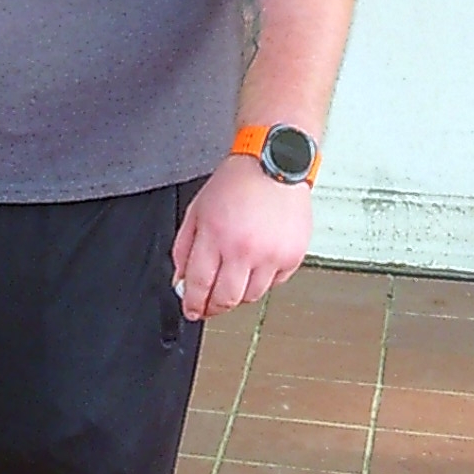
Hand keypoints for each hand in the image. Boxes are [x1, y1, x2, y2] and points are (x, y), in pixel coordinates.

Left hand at [171, 153, 315, 322]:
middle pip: (226, 299)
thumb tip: (181, 282)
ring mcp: (271, 255)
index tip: (192, 310)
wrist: (275, 164)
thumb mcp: (197, 211)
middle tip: (209, 305)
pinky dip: (264, 280)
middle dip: (213, 307)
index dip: (192, 304)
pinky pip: (275, 284)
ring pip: (251, 297)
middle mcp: (244, 249)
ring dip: (239, 293)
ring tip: (235, 275)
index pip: (199, 285)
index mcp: (216, 236)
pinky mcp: (292, 256)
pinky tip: (258, 261)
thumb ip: (184, 248)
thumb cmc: (237, 183)